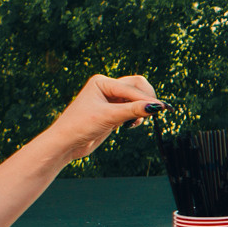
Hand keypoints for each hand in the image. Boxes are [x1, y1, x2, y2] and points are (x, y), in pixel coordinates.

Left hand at [39, 74, 160, 163]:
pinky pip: (132, 109)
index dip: (146, 99)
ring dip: (141, 108)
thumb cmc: (80, 126)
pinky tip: (131, 125)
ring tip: (138, 122)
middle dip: (146, 99)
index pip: (131, 87)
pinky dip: (136, 116)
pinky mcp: (113, 112)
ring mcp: (110, 100)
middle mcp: (107, 88)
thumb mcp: (108, 117)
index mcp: (102, 82)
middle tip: (156, 112)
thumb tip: (157, 107)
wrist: (65, 144)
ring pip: (136, 98)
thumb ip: (133, 110)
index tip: (162, 108)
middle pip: (137, 87)